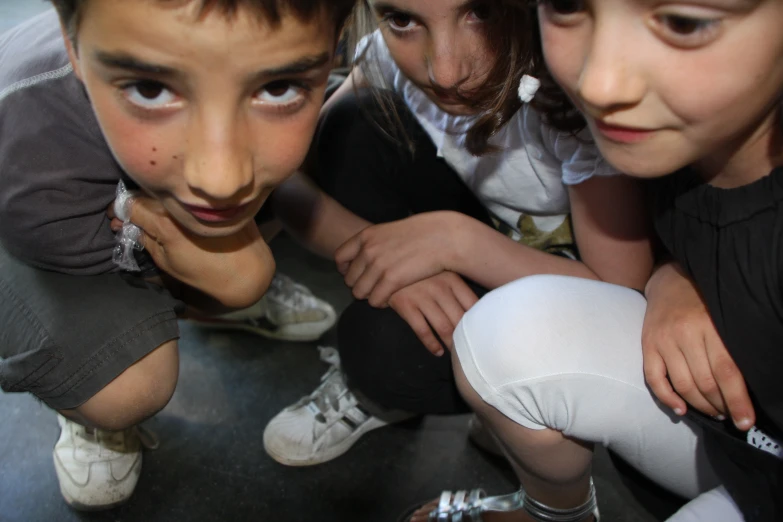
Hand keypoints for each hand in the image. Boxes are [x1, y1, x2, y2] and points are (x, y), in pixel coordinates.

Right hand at [108, 196, 274, 308]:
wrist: (248, 271)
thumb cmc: (205, 273)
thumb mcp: (166, 261)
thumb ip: (144, 239)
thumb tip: (125, 224)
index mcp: (166, 223)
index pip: (130, 203)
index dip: (122, 210)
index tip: (120, 216)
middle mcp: (183, 204)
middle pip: (149, 190)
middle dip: (139, 201)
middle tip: (135, 217)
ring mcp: (201, 196)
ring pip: (172, 187)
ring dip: (161, 196)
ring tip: (161, 214)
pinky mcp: (217, 194)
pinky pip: (194, 189)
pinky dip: (185, 196)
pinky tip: (184, 210)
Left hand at [334, 211, 464, 306]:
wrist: (444, 238)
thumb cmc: (423, 234)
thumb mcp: (392, 231)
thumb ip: (376, 242)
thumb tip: (366, 254)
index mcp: (366, 235)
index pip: (340, 257)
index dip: (344, 269)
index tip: (354, 274)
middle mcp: (368, 250)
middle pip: (349, 279)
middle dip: (360, 285)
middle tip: (373, 287)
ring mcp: (378, 265)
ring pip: (359, 293)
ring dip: (369, 296)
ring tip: (382, 294)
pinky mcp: (391, 280)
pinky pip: (375, 300)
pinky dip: (380, 303)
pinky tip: (391, 298)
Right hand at [388, 271, 478, 355]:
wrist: (388, 266)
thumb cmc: (420, 274)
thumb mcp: (442, 274)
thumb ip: (459, 290)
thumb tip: (479, 312)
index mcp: (452, 279)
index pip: (472, 304)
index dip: (479, 321)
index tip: (483, 334)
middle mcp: (439, 287)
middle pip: (459, 319)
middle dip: (466, 337)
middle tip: (471, 349)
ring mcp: (422, 296)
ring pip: (443, 327)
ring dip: (451, 344)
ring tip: (455, 354)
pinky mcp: (405, 304)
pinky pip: (422, 330)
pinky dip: (431, 344)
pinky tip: (437, 351)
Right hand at [642, 262, 754, 430]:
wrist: (671, 281)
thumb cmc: (705, 303)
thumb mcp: (724, 319)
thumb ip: (731, 349)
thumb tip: (745, 387)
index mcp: (711, 326)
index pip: (727, 372)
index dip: (737, 401)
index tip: (746, 422)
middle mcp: (685, 333)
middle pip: (705, 382)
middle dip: (721, 406)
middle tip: (730, 415)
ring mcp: (664, 340)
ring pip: (683, 384)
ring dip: (700, 406)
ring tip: (714, 412)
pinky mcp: (648, 345)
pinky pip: (655, 379)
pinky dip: (668, 398)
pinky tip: (681, 409)